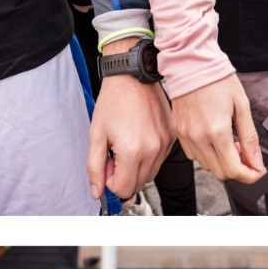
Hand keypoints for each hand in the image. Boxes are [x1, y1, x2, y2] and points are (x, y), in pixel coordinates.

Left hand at [89, 73, 173, 200]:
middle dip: (123, 176)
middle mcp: (153, 149)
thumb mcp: (96, 136)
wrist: (132, 76)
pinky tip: (139, 138)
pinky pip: (160, 159)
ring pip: (150, 174)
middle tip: (114, 154)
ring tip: (127, 144)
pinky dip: (149, 156)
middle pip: (138, 185)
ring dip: (136, 167)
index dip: (111, 181)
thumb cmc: (113, 102)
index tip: (107, 164)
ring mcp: (166, 142)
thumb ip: (95, 168)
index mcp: (132, 151)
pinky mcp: (172, 135)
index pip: (124, 189)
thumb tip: (97, 192)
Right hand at [171, 74, 266, 184]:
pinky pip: (195, 156)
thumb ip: (249, 137)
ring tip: (232, 144)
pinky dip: (209, 155)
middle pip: (220, 173)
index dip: (249, 175)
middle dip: (238, 170)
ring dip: (223, 162)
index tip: (258, 171)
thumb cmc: (218, 81)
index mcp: (217, 131)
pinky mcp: (179, 135)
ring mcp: (186, 138)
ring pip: (207, 166)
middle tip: (247, 155)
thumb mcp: (242, 106)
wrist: (192, 67)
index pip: (233, 169)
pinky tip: (216, 141)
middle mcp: (199, 138)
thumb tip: (256, 161)